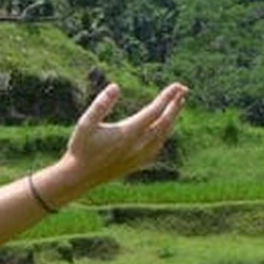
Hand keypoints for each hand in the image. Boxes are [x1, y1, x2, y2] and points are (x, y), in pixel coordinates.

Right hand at [62, 82, 189, 187]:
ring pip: (164, 134)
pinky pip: (158, 146)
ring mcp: (140, 156)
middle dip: (175, 105)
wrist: (80, 177)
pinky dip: (165, 133)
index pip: (154, 111)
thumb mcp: (85, 123)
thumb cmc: (80, 148)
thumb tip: (115, 87)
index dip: (167, 97)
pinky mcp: (138, 163)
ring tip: (178, 104)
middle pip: (164, 122)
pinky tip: (164, 128)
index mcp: (128, 133)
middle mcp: (138, 145)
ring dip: (172, 118)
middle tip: (183, 89)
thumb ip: (100, 105)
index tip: (176, 85)